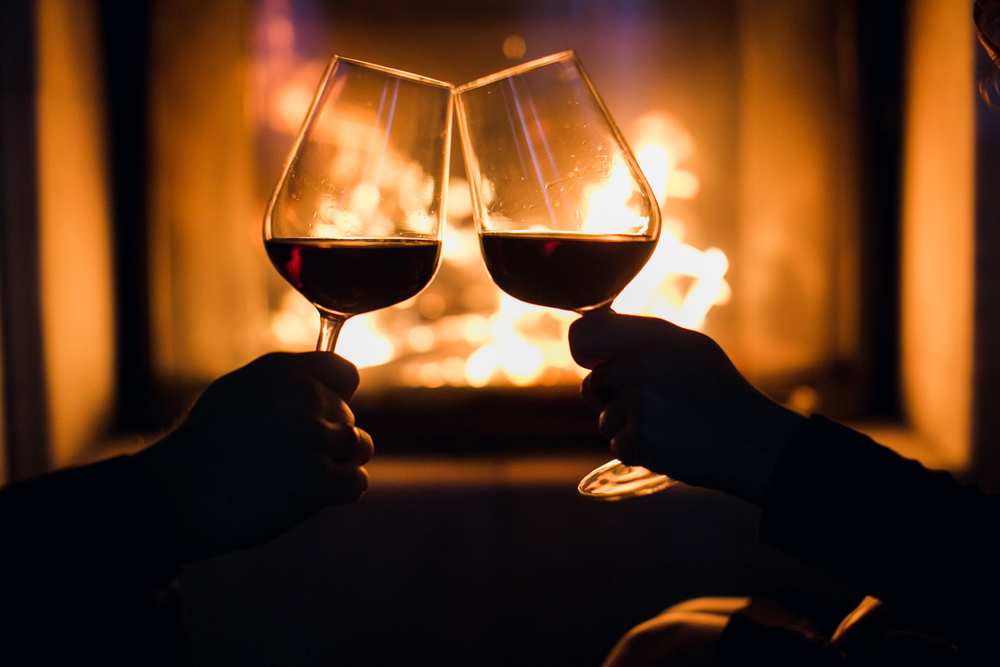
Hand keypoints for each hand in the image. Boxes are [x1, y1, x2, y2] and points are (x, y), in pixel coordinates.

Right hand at [135, 352, 372, 561]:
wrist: (172, 496)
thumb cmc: (200, 449)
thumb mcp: (236, 392)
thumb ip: (282, 386)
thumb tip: (323, 390)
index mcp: (283, 371)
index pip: (345, 371)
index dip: (338, 396)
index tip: (319, 416)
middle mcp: (304, 396)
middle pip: (348, 416)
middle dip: (328, 438)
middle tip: (288, 460)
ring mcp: (313, 438)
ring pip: (359, 447)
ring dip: (339, 464)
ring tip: (299, 478)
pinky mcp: (318, 479)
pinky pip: (356, 482)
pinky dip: (339, 493)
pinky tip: (308, 498)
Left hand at [568, 312, 803, 503]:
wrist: (754, 442)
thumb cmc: (723, 395)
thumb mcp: (693, 350)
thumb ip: (646, 344)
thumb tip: (600, 349)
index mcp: (654, 339)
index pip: (588, 335)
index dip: (585, 351)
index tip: (593, 362)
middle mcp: (642, 365)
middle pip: (595, 385)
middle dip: (614, 400)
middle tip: (655, 408)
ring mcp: (639, 403)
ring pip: (606, 420)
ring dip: (630, 429)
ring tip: (671, 428)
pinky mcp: (640, 438)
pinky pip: (619, 446)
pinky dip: (639, 452)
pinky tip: (671, 445)